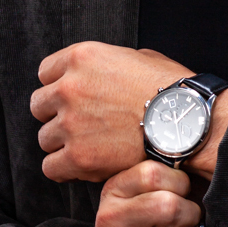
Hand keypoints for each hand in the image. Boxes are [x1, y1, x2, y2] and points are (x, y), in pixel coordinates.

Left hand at [31, 42, 186, 181]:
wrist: (188, 123)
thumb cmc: (170, 90)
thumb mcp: (138, 58)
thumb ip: (108, 64)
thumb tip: (102, 73)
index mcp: (83, 57)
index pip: (45, 73)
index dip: (59, 86)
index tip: (73, 98)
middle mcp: (69, 87)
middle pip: (39, 105)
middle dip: (56, 115)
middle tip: (81, 124)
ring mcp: (71, 123)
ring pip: (44, 138)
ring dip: (63, 144)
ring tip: (90, 147)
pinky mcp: (78, 157)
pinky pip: (51, 167)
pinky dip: (65, 169)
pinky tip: (85, 166)